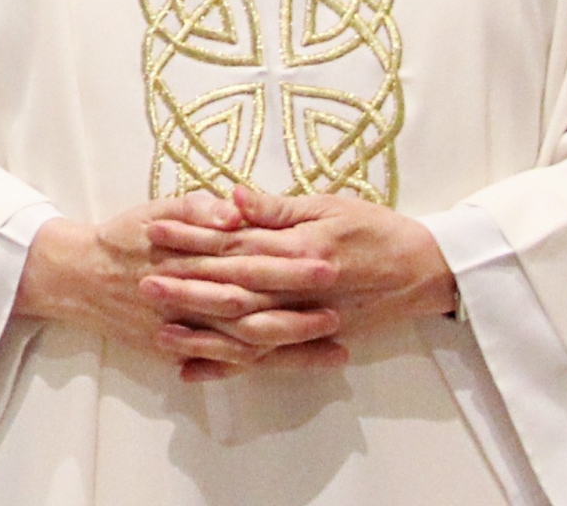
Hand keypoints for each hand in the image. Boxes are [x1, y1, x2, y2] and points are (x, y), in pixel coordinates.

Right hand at [12, 193, 341, 379]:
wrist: (77, 276)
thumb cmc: (126, 235)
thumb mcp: (160, 207)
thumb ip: (199, 208)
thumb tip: (234, 210)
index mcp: (192, 254)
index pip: (251, 260)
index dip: (290, 264)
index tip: (328, 262)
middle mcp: (190, 295)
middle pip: (253, 307)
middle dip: (298, 311)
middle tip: (341, 308)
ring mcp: (183, 328)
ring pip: (243, 343)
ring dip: (289, 345)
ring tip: (332, 344)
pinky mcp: (175, 349)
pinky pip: (222, 362)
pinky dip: (255, 366)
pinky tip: (287, 364)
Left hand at [142, 187, 456, 357]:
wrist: (423, 270)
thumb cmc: (376, 228)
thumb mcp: (330, 204)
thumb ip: (278, 208)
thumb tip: (232, 197)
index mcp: (300, 246)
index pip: (236, 241)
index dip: (194, 236)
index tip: (156, 230)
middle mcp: (299, 287)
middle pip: (233, 287)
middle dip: (186, 284)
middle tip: (143, 280)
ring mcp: (304, 319)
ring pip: (242, 330)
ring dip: (200, 330)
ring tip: (159, 328)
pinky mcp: (308, 341)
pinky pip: (261, 358)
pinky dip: (227, 366)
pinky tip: (193, 369)